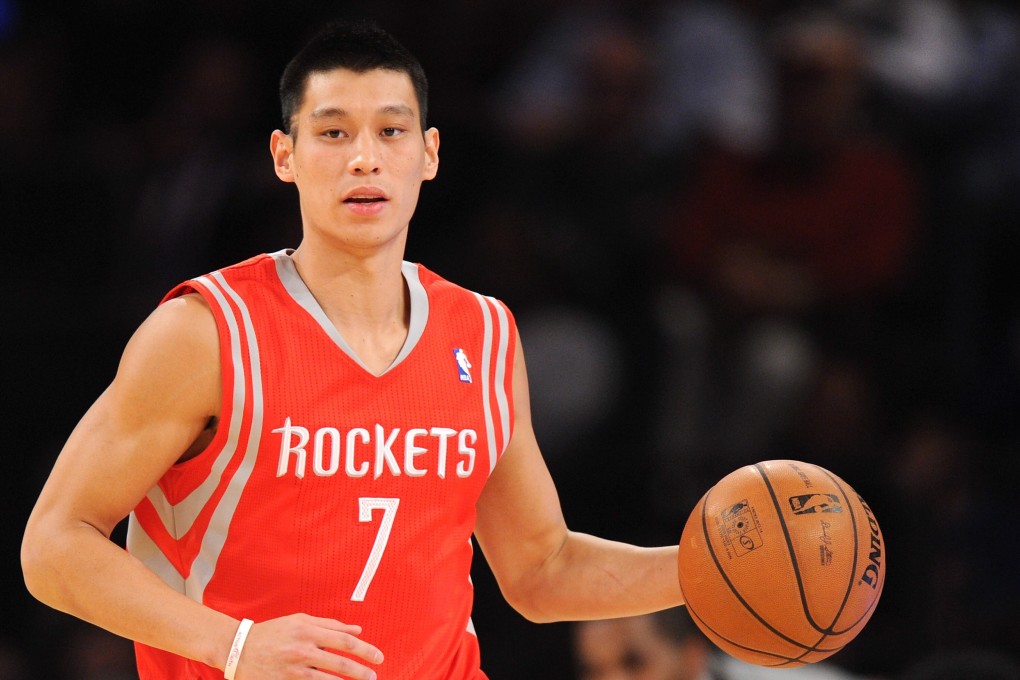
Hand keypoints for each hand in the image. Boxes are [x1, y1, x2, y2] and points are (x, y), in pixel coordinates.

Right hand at [234, 613, 383, 678]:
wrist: (239, 649)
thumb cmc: (274, 632)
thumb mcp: (300, 620)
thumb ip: (330, 624)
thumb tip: (358, 630)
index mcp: (308, 630)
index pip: (344, 641)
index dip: (365, 650)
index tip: (378, 657)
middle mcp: (302, 650)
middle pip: (340, 663)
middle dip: (361, 672)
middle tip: (374, 676)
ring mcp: (293, 669)